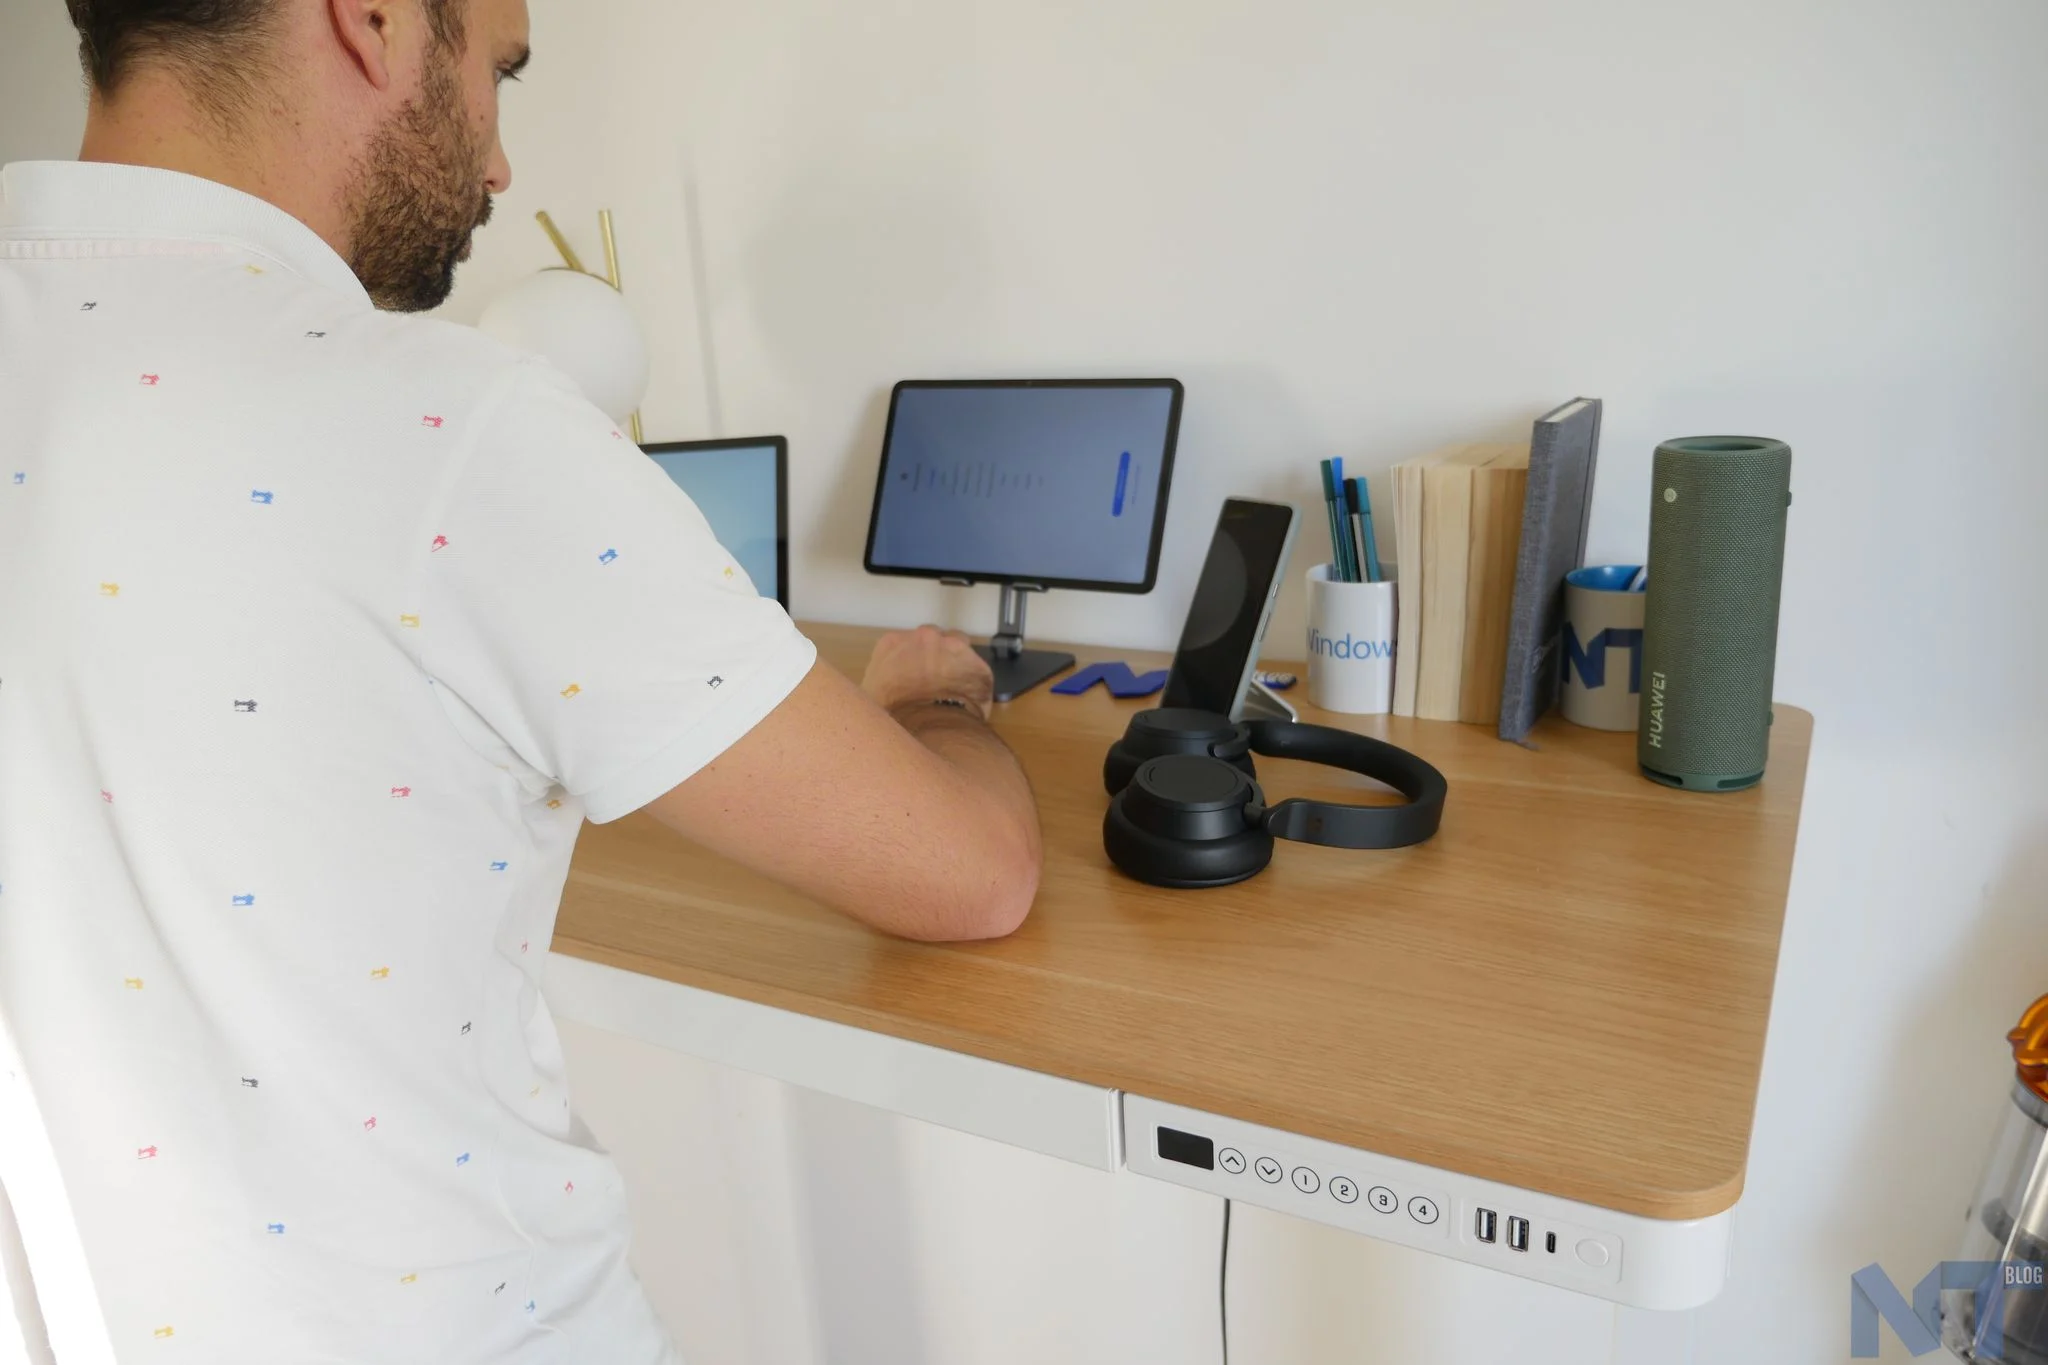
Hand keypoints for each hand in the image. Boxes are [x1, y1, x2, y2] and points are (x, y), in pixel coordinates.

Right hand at [862, 626, 994, 720]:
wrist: (926, 728)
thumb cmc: (891, 716)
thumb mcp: (870, 696)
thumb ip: (880, 680)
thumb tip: (887, 688)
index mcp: (892, 643)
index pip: (902, 644)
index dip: (908, 659)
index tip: (911, 675)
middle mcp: (923, 637)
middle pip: (932, 640)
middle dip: (933, 655)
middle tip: (933, 680)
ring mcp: (953, 646)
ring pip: (959, 646)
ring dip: (957, 661)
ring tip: (954, 686)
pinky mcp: (977, 663)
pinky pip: (977, 670)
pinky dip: (974, 682)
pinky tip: (968, 699)